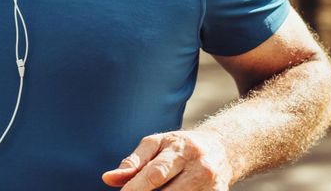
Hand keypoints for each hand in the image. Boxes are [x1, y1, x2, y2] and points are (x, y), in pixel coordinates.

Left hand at [102, 130, 235, 189]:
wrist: (222, 150)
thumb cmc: (181, 147)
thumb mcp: (156, 144)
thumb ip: (133, 162)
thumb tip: (108, 178)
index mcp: (182, 149)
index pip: (155, 174)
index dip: (135, 188)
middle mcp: (200, 168)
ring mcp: (212, 187)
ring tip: (156, 190)